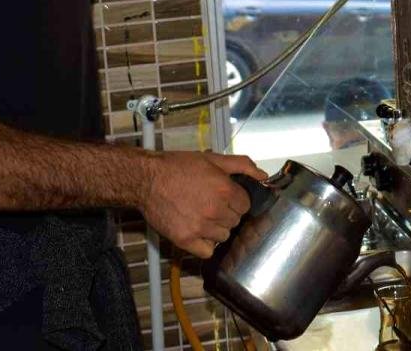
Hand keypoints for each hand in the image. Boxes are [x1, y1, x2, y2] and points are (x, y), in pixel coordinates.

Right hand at [140, 150, 266, 258]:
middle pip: (235, 221)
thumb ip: (242, 165)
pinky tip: (197, 232)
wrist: (146, 179)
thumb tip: (264, 176)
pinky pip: (207, 252)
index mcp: (225, 190)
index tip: (226, 197)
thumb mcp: (212, 159)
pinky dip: (205, 245)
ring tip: (201, 216)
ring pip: (223, 236)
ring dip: (216, 229)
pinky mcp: (185, 240)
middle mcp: (215, 210)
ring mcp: (200, 227)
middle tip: (211, 204)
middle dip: (226, 213)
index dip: (236, 200)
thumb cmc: (178, 167)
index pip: (245, 205)